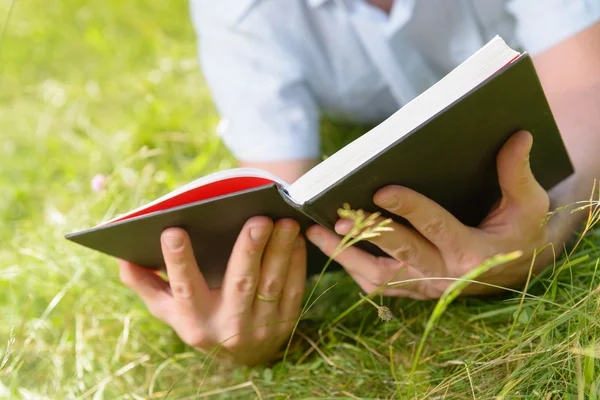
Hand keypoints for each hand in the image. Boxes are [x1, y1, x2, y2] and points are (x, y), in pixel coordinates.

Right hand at [117, 217, 305, 364]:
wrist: (242, 357)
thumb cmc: (201, 321)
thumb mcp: (170, 310)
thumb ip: (147, 285)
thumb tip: (122, 259)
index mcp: (194, 321)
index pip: (184, 288)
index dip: (177, 261)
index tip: (172, 230)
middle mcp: (228, 326)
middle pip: (239, 284)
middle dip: (249, 250)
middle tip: (257, 219)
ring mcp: (260, 326)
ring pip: (272, 284)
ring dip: (279, 251)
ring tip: (283, 221)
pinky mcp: (286, 321)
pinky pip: (293, 288)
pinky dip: (295, 261)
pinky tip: (296, 238)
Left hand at [307, 131, 555, 298]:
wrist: (520, 270)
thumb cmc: (521, 231)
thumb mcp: (529, 205)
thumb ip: (518, 173)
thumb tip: (519, 136)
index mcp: (472, 252)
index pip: (436, 227)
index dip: (409, 209)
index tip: (381, 190)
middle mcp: (445, 275)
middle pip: (400, 257)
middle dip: (369, 236)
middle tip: (340, 216)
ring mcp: (427, 288)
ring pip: (380, 278)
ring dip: (346, 257)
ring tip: (318, 233)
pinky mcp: (416, 291)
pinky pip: (379, 287)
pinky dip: (353, 269)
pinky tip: (332, 249)